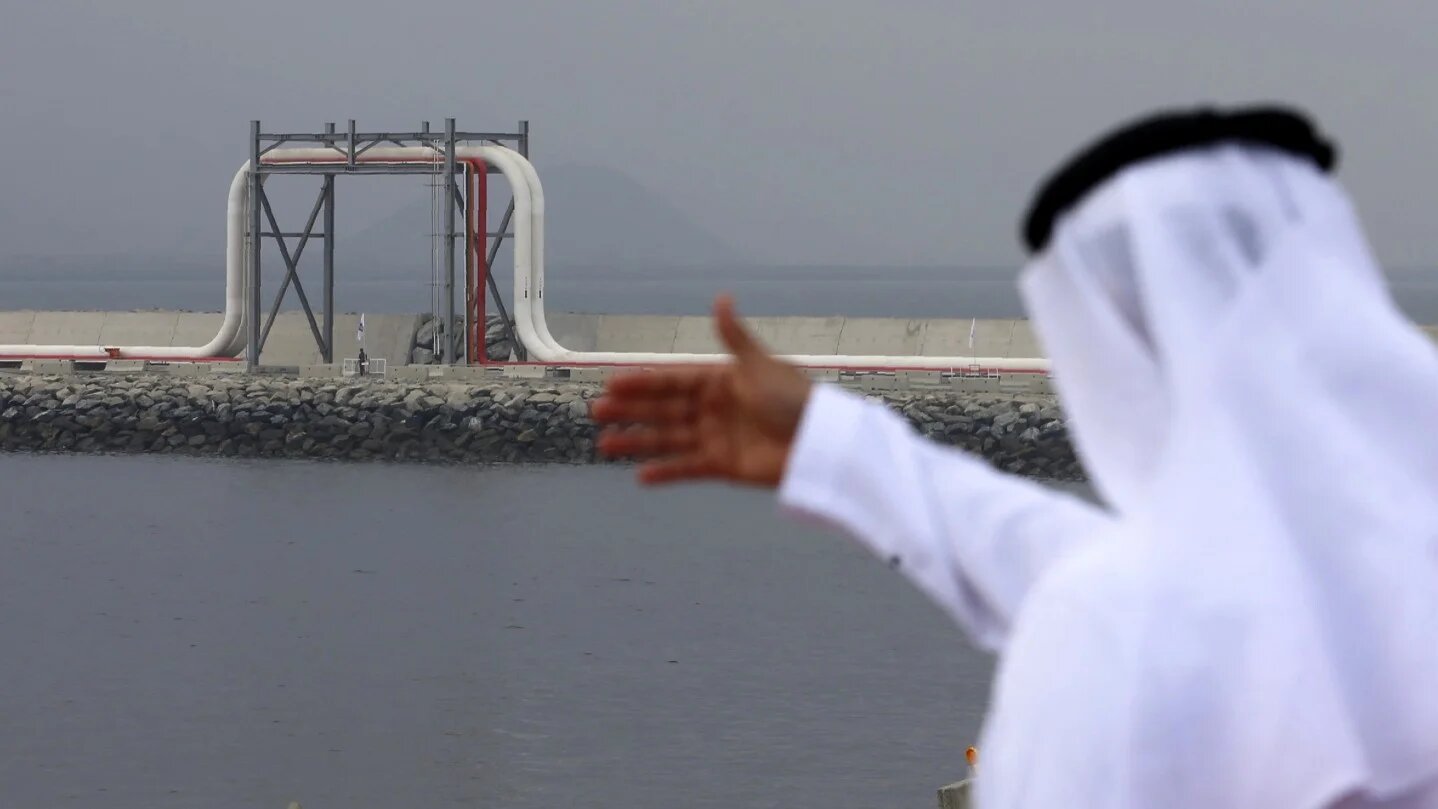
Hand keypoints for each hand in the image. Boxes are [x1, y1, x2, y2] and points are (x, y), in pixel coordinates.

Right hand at [592, 295, 812, 487]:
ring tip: (605, 445)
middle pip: (663, 409)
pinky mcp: (723, 466)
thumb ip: (734, 337)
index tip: (612, 384)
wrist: (818, 442)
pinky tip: (641, 476)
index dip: (643, 383)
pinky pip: (687, 469)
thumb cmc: (792, 399)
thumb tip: (721, 298)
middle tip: (596, 412)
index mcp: (719, 381)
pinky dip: (665, 473)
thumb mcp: (759, 366)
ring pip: (668, 440)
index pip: (672, 380)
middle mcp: (713, 408)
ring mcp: (716, 438)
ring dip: (637, 442)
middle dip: (631, 410)